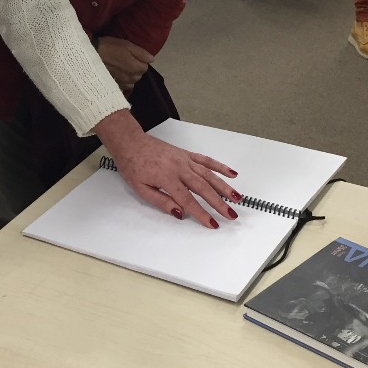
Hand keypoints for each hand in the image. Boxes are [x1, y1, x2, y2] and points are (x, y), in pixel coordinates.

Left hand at [95, 111, 241, 228]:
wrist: (130, 143)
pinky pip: (207, 160)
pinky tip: (232, 173)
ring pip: (209, 174)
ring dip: (225, 186)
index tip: (212, 224)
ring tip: (237, 197)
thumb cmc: (133, 166)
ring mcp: (185, 160)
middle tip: (231, 215)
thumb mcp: (140, 189)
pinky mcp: (187, 154)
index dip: (201, 213)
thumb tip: (180, 213)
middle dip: (219, 203)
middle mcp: (179, 167)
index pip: (188, 200)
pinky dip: (220, 166)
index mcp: (167, 178)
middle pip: (203, 188)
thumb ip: (161, 201)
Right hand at [96, 36, 152, 94]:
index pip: (145, 67)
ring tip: (121, 68)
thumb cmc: (109, 47)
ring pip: (132, 82)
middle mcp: (130, 78)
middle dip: (136, 69)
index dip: (140, 60)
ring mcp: (122, 83)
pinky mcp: (114, 86)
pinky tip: (116, 75)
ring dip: (130, 76)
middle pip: (139, 75)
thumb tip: (152, 59)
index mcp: (135, 68)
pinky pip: (123, 86)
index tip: (132, 55)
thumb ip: (141, 53)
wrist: (90, 55)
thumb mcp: (127, 45)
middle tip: (126, 60)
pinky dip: (123, 81)